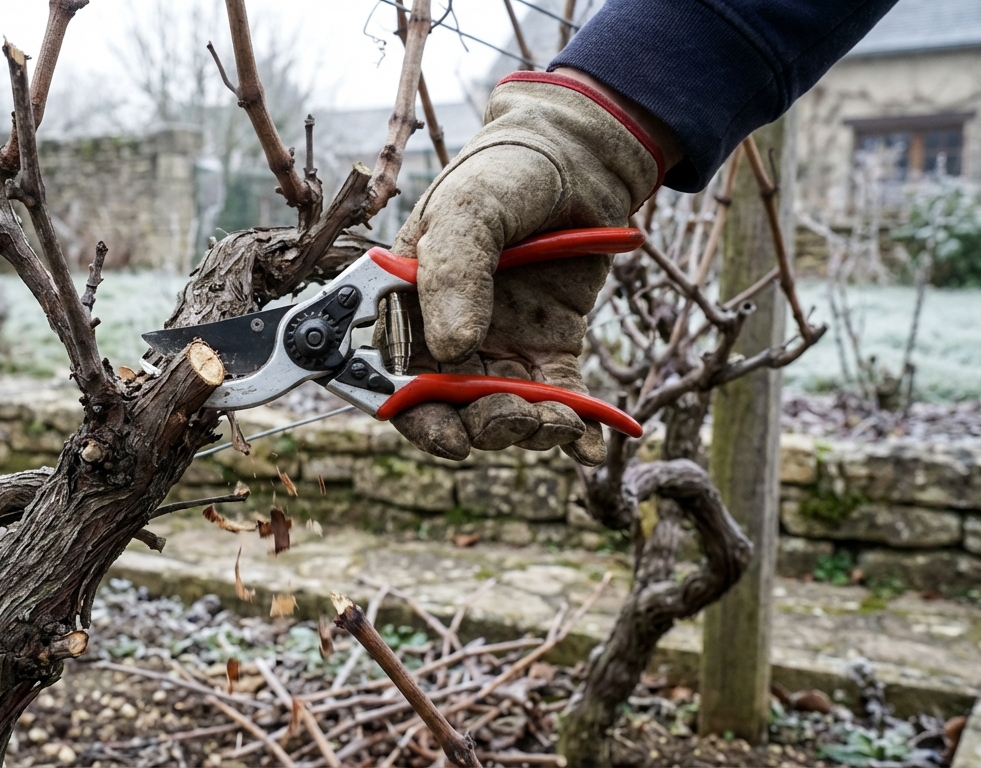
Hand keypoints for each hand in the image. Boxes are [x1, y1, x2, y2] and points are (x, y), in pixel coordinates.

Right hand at [383, 71, 665, 464]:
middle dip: (479, 427)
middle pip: (450, 406)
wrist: (580, 156)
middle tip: (513, 419)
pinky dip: (571, 425)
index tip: (449, 439)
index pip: (396, 377)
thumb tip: (453, 349)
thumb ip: (453, 276)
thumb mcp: (466, 213)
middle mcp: (447, 334)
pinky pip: (556, 397)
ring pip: (503, 411)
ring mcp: (501, 344)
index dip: (416, 416)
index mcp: (407, 306)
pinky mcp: (552, 347)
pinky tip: (584, 441)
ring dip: (526, 428)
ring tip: (556, 420)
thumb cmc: (503, 174)